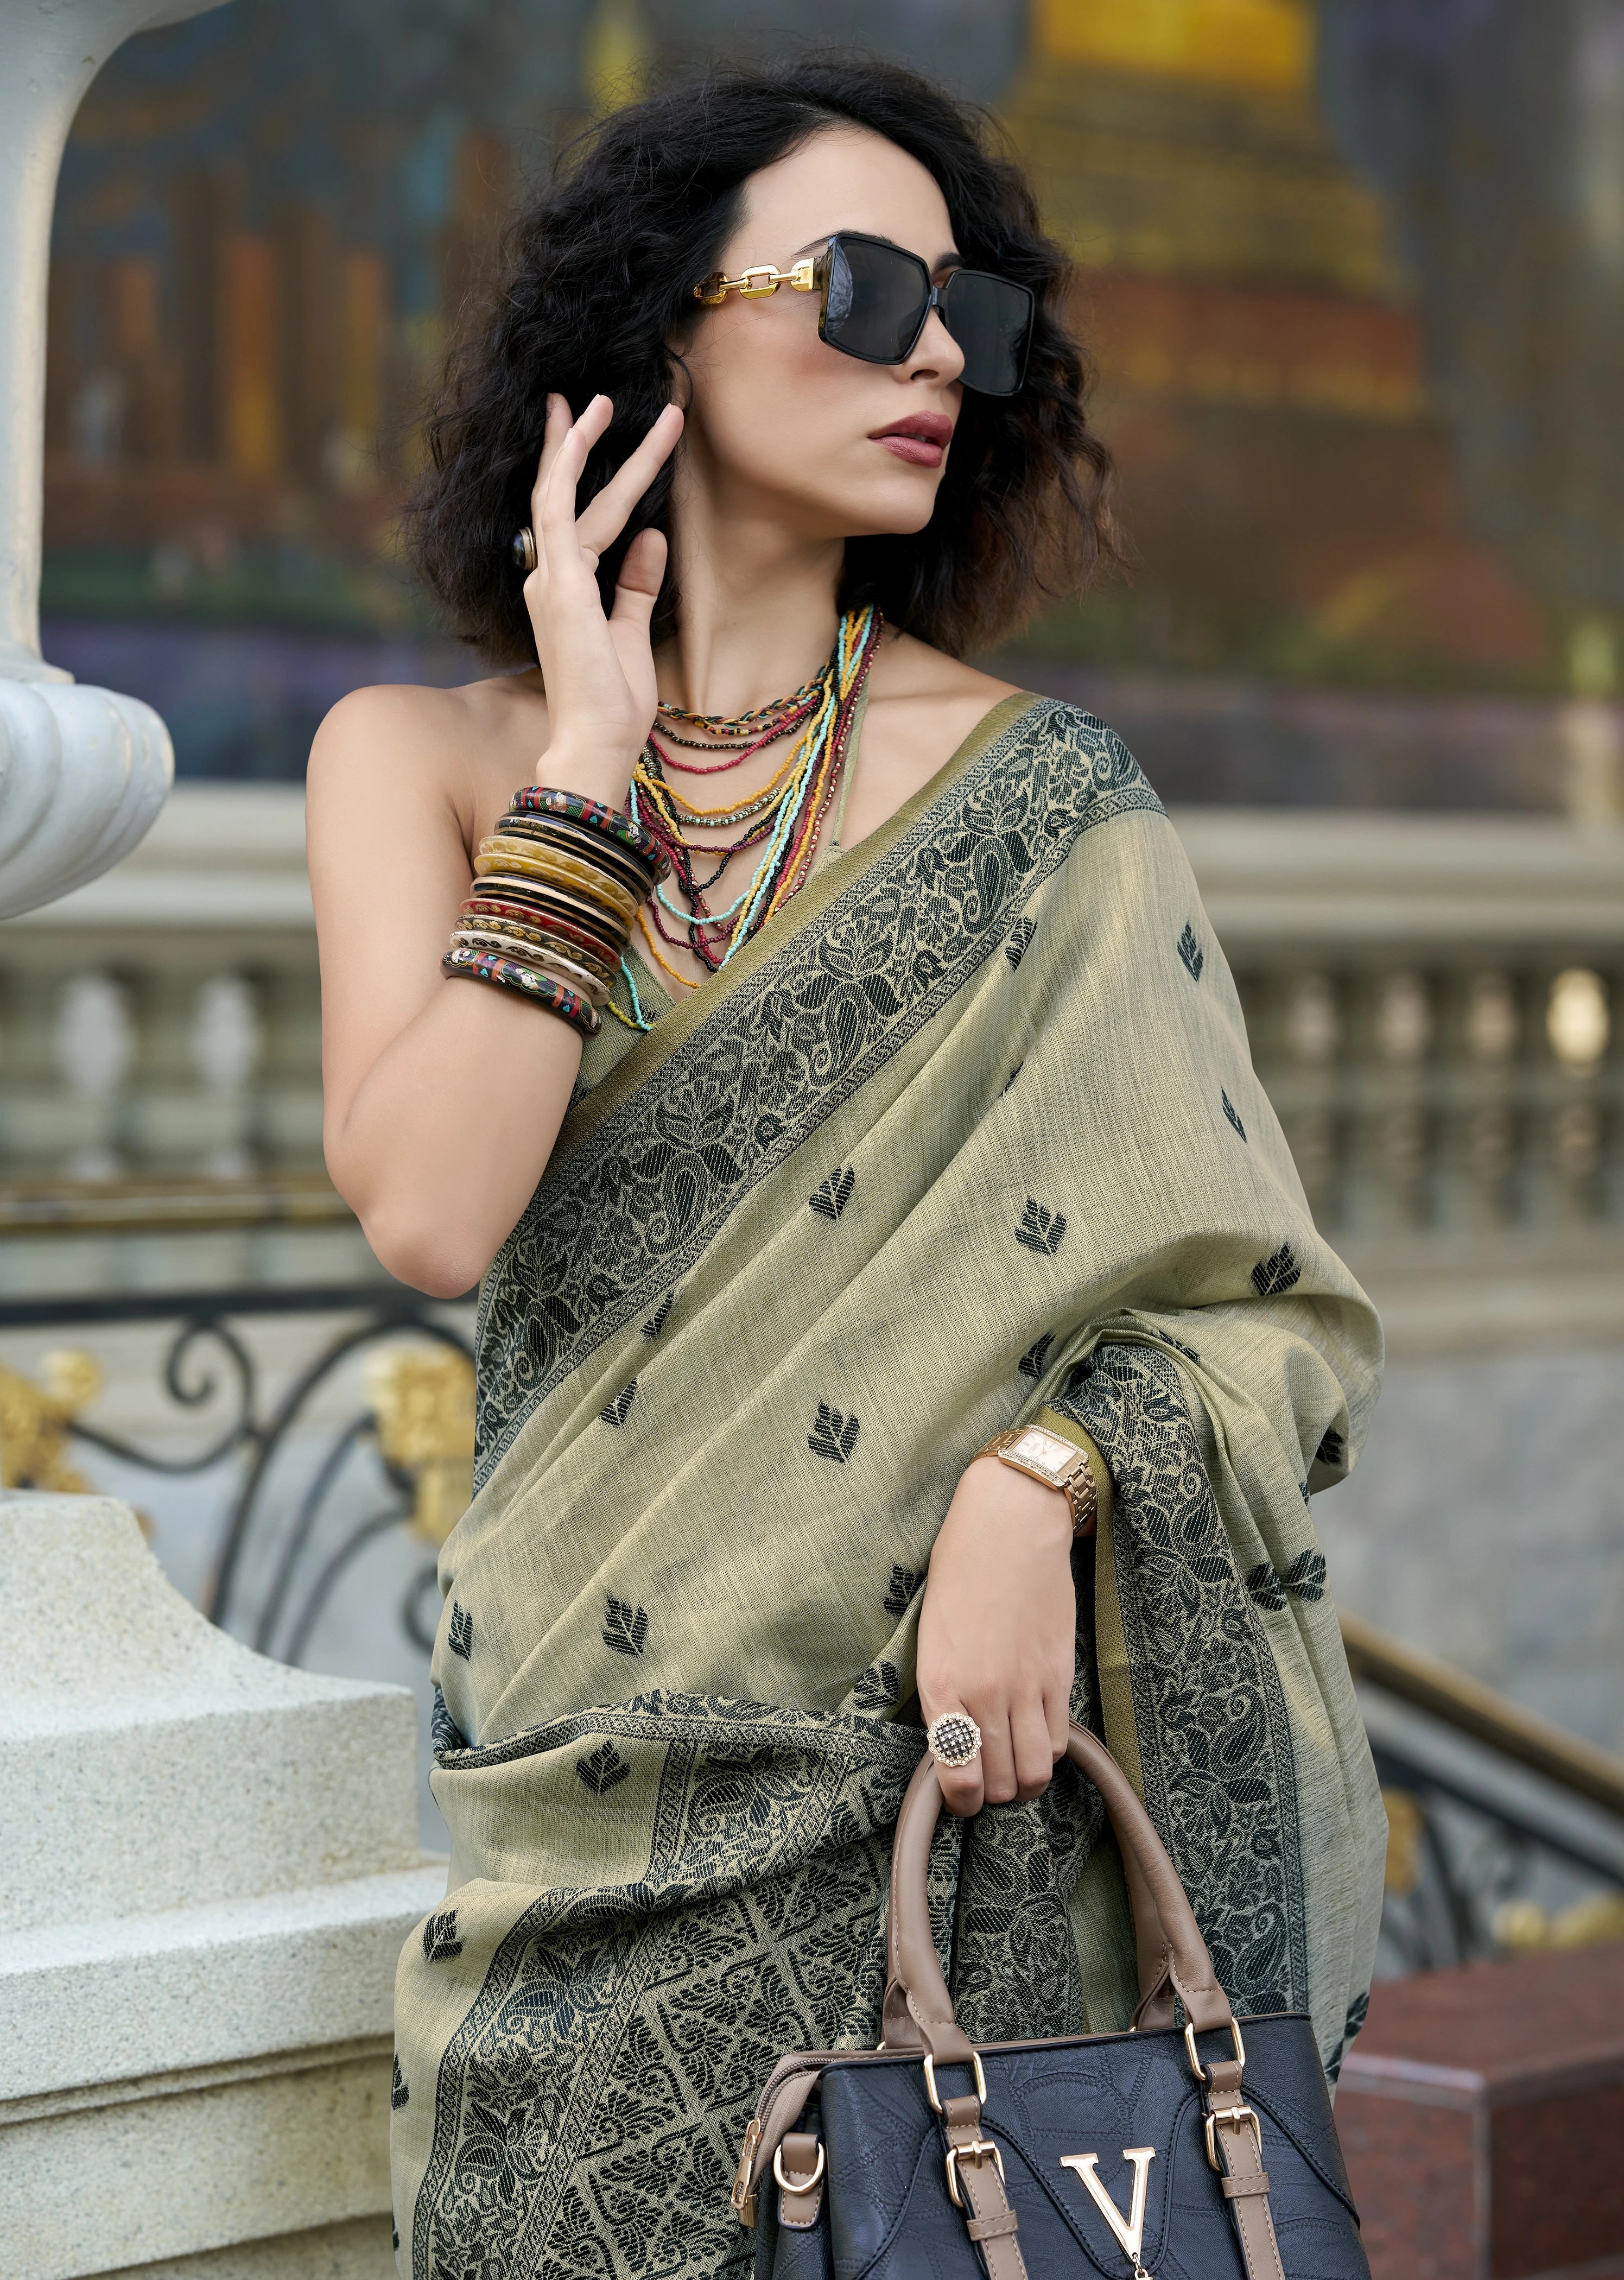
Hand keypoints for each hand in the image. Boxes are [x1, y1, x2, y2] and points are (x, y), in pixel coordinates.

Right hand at [524, 392, 683, 800]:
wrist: (597, 740)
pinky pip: (560, 508)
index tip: (596, 437)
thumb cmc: (612, 701)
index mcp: (563, 591)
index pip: (575, 519)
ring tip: (603, 400)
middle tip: (589, 397)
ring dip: (583, 443)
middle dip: (576, 443)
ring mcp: (550, 579)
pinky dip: (572, 467)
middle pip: (562, 495)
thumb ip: (637, 585)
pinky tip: (587, 432)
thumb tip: (653, 536)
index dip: (587, 476)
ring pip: (562, 491)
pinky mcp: (561, 584)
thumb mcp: (631, 632)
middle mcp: (548, 579)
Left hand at [917, 1456, 1075, 1816]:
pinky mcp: (1060, 1674)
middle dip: (994, 1791)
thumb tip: (951, 1742)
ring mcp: (1027, 1687)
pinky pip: (1061, 1739)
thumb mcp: (930, 1635)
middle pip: (1002, 1784)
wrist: (1009, 1526)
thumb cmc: (959, 1571)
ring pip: (1037, 1773)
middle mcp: (984, 1694)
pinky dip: (1050, 1749)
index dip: (962, 1800)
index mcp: (941, 1684)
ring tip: (1015, 1760)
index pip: (957, 1777)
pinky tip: (1037, 1732)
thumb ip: (941, 1693)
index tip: (962, 1793)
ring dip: (1026, 1778)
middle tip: (989, 1773)